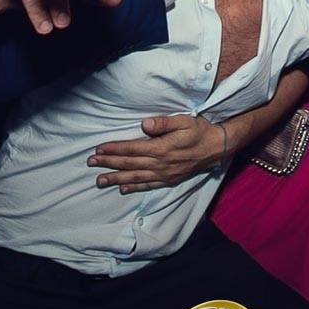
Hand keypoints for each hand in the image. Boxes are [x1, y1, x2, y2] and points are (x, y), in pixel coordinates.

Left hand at [89, 114, 229, 193]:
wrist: (217, 147)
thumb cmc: (199, 130)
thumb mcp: (184, 120)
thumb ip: (163, 123)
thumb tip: (143, 125)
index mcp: (162, 148)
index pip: (132, 149)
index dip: (114, 149)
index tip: (98, 149)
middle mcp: (161, 164)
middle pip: (129, 164)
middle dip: (108, 163)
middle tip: (90, 163)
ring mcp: (165, 174)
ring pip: (135, 177)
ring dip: (115, 178)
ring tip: (99, 180)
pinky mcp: (169, 179)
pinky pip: (148, 185)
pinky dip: (134, 187)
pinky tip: (122, 188)